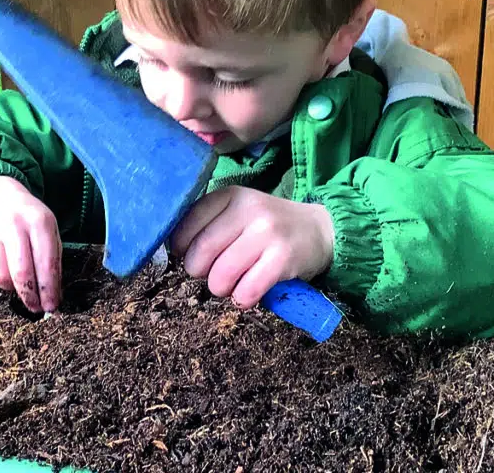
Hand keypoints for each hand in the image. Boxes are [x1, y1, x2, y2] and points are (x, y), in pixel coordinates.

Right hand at [0, 176, 61, 312]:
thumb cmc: (28, 219)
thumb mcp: (48, 230)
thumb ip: (52, 260)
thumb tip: (53, 296)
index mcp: (39, 221)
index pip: (46, 263)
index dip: (49, 289)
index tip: (51, 307)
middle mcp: (13, 224)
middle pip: (21, 272)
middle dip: (30, 296)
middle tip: (35, 307)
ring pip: (0, 276)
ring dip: (10, 287)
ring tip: (17, 282)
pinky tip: (1, 272)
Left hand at [170, 186, 333, 308]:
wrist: (319, 231)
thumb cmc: (268, 226)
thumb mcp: (239, 211)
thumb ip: (209, 223)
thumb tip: (174, 252)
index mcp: (231, 195)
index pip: (187, 223)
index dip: (181, 247)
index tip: (190, 255)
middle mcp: (248, 209)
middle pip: (201, 253)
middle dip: (199, 272)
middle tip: (212, 274)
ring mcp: (268, 233)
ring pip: (221, 276)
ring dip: (221, 289)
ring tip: (233, 284)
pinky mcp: (284, 258)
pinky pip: (247, 290)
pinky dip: (242, 299)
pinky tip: (249, 293)